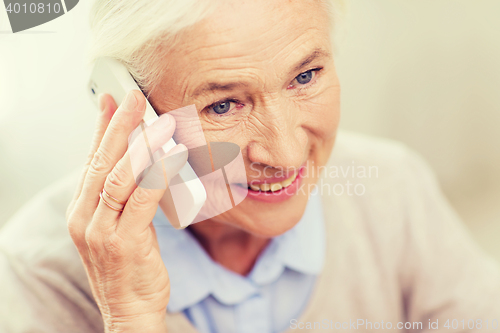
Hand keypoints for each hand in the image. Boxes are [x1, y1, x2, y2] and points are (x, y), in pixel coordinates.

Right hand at [66, 90, 186, 331]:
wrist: (129, 309)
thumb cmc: (128, 267)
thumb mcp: (118, 227)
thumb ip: (123, 198)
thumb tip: (143, 166)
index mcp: (82, 211)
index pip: (91, 161)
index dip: (102, 129)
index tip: (111, 102)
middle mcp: (85, 217)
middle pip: (102, 161)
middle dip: (119, 125)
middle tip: (133, 97)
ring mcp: (101, 230)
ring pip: (120, 175)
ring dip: (141, 144)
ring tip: (158, 120)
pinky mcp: (123, 241)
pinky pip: (142, 198)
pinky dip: (158, 173)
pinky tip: (171, 155)